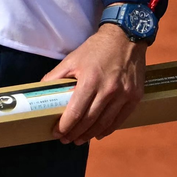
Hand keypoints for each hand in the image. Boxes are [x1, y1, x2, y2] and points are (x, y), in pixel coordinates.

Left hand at [43, 24, 145, 143]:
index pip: (75, 111)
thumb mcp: (73, 58)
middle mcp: (108, 90)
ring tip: (79, 139)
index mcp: (90, 79)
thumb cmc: (96, 48)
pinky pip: (119, 120)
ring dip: (90, 135)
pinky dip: (107, 130)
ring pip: (104, 124)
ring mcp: (123, 95)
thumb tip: (41, 89)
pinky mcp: (134, 97)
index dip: (65, 126)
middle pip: (89, 121)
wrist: (125, 37)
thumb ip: (56, 75)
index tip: (57, 132)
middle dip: (75, 133)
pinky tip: (98, 134)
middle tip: (66, 139)